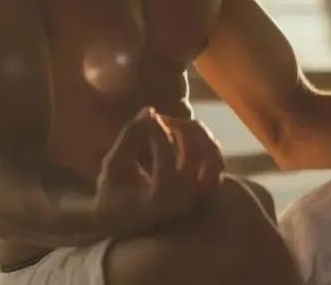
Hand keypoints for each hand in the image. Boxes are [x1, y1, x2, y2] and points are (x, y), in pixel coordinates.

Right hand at [93, 107, 223, 230]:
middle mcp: (182, 202)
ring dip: (199, 135)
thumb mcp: (114, 165)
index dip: (158, 133)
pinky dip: (208, 145)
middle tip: (164, 119)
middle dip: (180, 129)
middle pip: (194, 157)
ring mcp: (197, 198)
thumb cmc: (114, 191)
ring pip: (212, 159)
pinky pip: (216, 164)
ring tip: (179, 124)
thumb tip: (150, 111)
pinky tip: (188, 135)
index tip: (149, 117)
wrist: (125, 218)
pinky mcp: (204, 191)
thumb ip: (129, 137)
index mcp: (156, 201)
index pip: (165, 160)